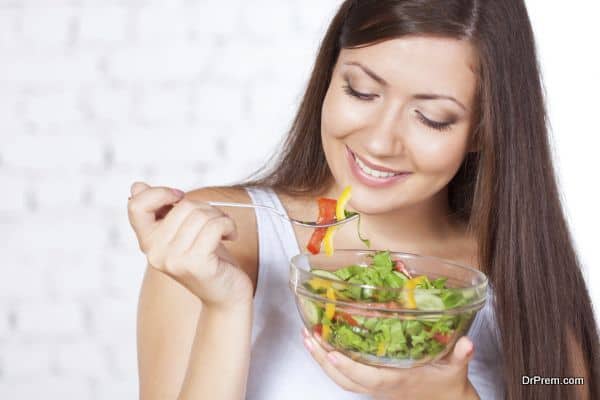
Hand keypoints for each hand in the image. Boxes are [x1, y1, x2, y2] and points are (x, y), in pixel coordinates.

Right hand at [127, 182, 253, 307]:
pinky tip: (231, 236)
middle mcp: (155, 253)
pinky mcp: (195, 264)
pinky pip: (215, 226)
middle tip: (216, 223)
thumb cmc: (207, 259)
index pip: (136, 206)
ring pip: (201, 215)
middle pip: (183, 206)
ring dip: (221, 218)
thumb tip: (137, 186)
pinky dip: (229, 226)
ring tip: (224, 231)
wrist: (226, 295)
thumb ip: (161, 211)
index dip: (160, 193)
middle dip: (207, 208)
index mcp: (148, 242)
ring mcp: (173, 260)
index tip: (180, 197)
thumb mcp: (182, 232)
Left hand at [302, 328, 478, 399]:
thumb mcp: (456, 368)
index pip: (367, 377)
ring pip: (341, 379)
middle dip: (323, 358)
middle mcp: (380, 386)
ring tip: (307, 336)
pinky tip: (322, 343)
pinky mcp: (372, 382)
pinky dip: (330, 361)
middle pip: (344, 378)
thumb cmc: (447, 383)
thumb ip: (461, 355)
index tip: (330, 350)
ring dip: (321, 359)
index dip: (348, 366)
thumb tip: (467, 343)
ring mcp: (374, 386)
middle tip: (307, 335)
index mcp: (396, 381)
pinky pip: (345, 376)